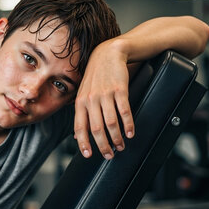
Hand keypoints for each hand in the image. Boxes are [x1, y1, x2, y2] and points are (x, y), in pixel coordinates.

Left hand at [74, 40, 133, 159]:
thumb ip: (81, 113)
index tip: (89, 155)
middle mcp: (91, 99)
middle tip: (110, 155)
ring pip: (111, 123)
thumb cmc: (96, 76)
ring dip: (117, 138)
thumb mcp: (84, 93)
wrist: (109, 54)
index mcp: (80, 102)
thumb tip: (77, 136)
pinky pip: (124, 111)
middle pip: (96, 129)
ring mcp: (105, 94)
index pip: (80, 127)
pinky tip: (130, 132)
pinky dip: (128, 124)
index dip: (84, 143)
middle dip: (103, 145)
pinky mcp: (120, 89)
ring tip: (121, 146)